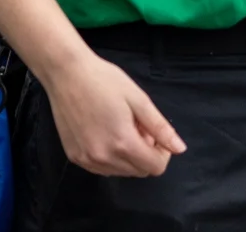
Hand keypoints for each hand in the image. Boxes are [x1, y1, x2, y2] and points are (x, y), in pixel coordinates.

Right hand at [45, 53, 186, 177]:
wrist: (66, 73)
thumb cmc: (103, 80)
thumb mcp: (138, 99)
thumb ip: (160, 128)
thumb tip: (180, 149)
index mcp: (122, 143)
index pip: (155, 167)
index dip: (162, 152)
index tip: (154, 133)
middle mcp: (103, 158)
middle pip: (139, 171)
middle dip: (145, 153)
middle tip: (137, 126)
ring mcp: (86, 160)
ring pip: (121, 172)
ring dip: (128, 156)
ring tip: (120, 127)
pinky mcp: (74, 157)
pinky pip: (101, 168)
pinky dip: (110, 157)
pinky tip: (105, 133)